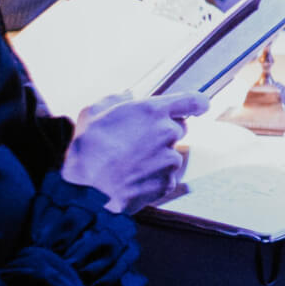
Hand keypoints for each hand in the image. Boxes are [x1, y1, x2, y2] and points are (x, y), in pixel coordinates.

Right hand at [60, 91, 208, 213]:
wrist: (87, 191)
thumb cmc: (87, 150)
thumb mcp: (93, 113)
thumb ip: (115, 99)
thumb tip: (126, 94)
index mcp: (153, 111)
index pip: (194, 101)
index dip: (198, 103)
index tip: (198, 107)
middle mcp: (167, 133)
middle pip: (179, 128)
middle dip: (164, 132)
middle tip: (139, 141)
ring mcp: (170, 160)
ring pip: (171, 155)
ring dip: (157, 158)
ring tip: (129, 164)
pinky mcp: (167, 183)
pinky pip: (166, 177)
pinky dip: (154, 178)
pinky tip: (132, 179)